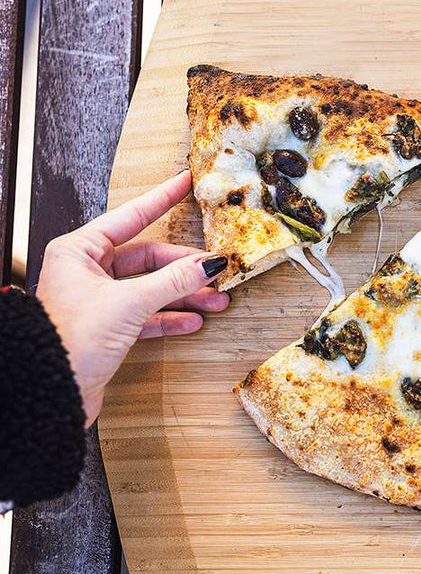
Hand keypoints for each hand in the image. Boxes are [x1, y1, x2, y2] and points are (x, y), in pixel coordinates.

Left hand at [35, 171, 229, 425]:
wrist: (51, 390)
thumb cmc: (71, 340)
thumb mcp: (129, 303)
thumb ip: (173, 281)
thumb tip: (209, 264)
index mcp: (79, 251)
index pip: (130, 216)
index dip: (161, 199)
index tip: (184, 183)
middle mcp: (86, 270)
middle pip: (147, 257)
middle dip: (185, 267)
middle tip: (216, 268)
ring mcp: (98, 299)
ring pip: (150, 287)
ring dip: (184, 294)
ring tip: (216, 299)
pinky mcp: (107, 326)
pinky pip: (146, 314)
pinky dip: (169, 317)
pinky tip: (193, 321)